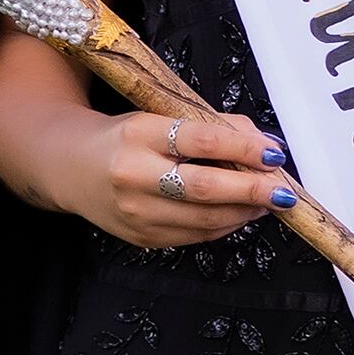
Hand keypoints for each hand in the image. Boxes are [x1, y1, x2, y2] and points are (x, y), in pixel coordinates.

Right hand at [66, 110, 297, 249]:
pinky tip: (240, 212)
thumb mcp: (159, 116)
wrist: (70, 167)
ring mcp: (136, 213)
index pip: (202, 141)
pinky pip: (194, 236)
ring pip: (204, 219)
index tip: (273, 152)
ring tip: (268, 201)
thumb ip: (211, 126)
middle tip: (283, 190)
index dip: (244, 149)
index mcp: (139, 134)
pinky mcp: (141, 238)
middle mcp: (133, 175)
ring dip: (245, 212)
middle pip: (205, 188)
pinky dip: (224, 224)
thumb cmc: (123, 137)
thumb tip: (261, 143)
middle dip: (252, 190)